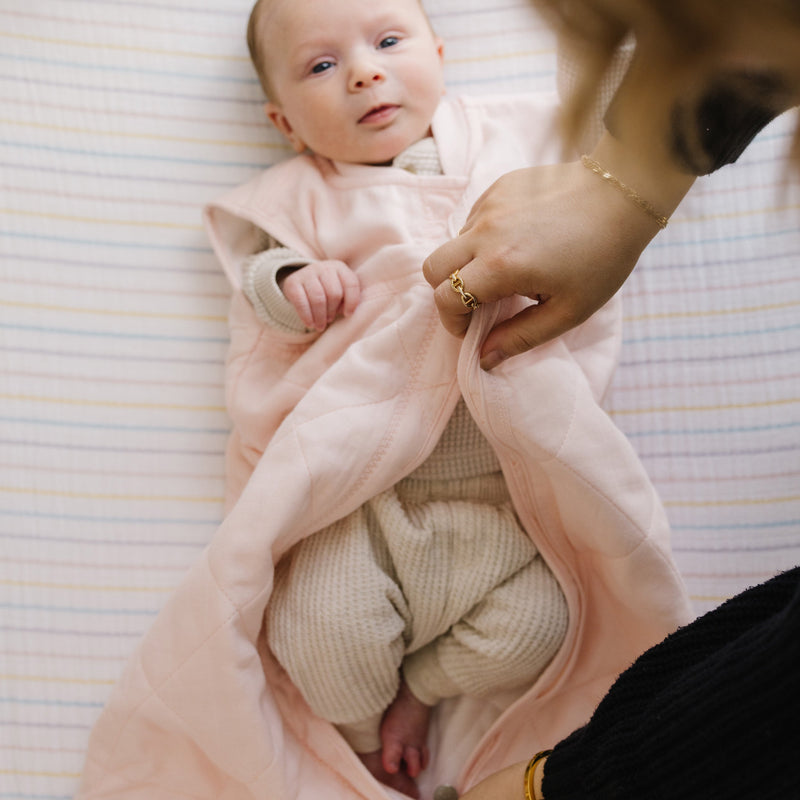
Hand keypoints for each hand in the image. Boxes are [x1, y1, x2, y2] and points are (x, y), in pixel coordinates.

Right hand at [280, 260, 360, 330]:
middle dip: (333, 310)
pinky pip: (302, 303)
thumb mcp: (341, 290)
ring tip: (320, 325)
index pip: (351, 284)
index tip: (348, 314)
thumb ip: (349, 298)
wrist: (302, 282)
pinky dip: (307, 316)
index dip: (352, 302)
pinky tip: (310, 324)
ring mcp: (307, 273)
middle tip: (330, 319)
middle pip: (334, 293)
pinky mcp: (292, 283)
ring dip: (320, 317)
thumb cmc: (327, 290)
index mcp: (339, 268)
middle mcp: (323, 267)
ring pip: (318, 299)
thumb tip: (348, 313)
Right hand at [423, 134, 693, 368]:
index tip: (473, 329)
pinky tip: (518, 241)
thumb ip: (520, 337)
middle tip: (476, 303)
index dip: (453, 322)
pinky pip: (473, 220)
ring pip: (453, 243)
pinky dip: (483, 238)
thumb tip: (485, 358)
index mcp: (501, 266)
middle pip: (432, 268)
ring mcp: (489, 205)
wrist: (623, 194)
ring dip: (467, 264)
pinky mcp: (498, 188)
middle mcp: (485, 232)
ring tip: (506, 270)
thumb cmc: (602, 257)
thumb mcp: (568, 311)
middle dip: (446, 293)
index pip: (446, 299)